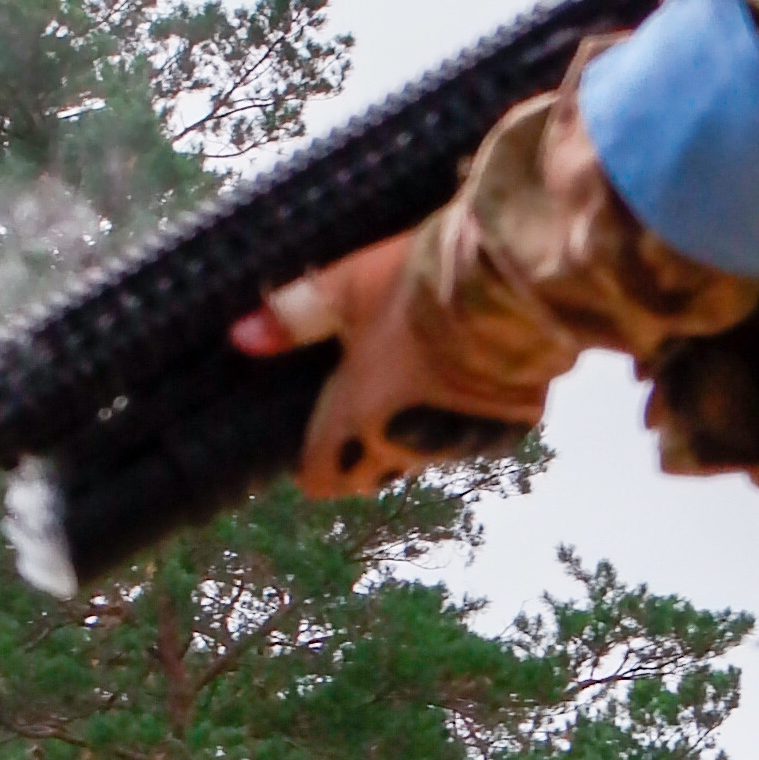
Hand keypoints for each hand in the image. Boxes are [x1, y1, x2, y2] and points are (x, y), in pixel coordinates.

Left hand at [234, 232, 555, 498]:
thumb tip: (241, 337)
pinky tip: (471, 374)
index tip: (310, 441)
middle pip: (370, 476)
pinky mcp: (512, 429)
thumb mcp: (348, 286)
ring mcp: (463, 442)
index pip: (319, 477)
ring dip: (416, 432)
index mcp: (358, 418)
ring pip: (425, 455)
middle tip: (361, 409)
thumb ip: (294, 315)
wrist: (516, 282)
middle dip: (359, 453)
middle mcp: (408, 443)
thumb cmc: (420, 282)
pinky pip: (478, 435)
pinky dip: (468, 416)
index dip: (310, 463)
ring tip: (419, 384)